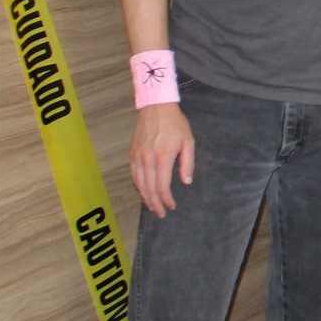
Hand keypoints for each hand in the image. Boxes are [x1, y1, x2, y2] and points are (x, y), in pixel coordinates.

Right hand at [131, 102, 194, 216]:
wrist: (156, 107)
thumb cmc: (174, 123)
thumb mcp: (188, 142)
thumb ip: (187, 163)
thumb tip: (186, 181)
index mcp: (162, 158)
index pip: (162, 187)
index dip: (166, 200)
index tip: (172, 206)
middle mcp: (147, 159)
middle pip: (149, 189)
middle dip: (155, 204)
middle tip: (161, 213)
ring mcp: (137, 157)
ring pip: (139, 184)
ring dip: (145, 198)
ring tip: (153, 207)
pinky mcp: (132, 154)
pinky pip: (133, 175)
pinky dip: (138, 186)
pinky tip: (144, 192)